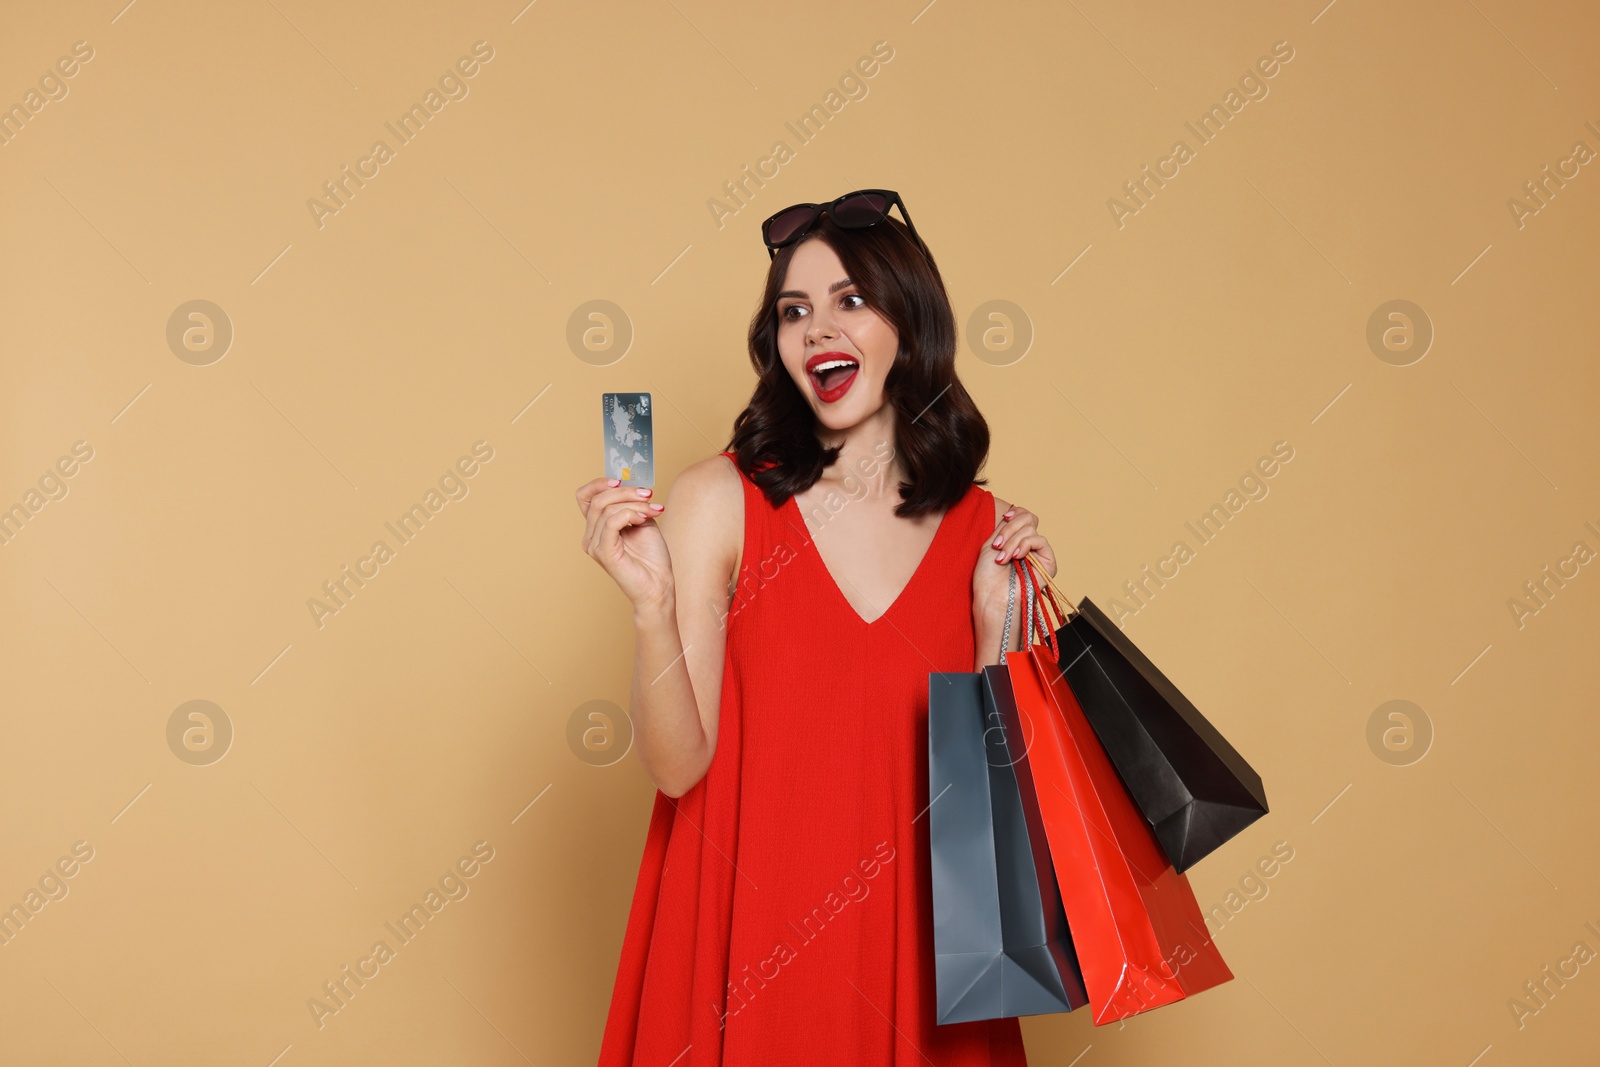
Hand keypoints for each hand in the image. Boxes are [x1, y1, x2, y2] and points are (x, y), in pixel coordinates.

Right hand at [576, 477, 673, 614]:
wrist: (659, 586)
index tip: (622, 481)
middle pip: (598, 499)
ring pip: (606, 508)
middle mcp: (590, 537)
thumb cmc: (651, 558)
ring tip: (653, 510)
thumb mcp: (641, 521)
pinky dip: (630, 514)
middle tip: (648, 494)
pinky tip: (644, 519)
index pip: (585, 497)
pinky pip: (611, 522)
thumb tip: (630, 485)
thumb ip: (631, 504)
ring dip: (635, 504)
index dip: (599, 483)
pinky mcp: (604, 553)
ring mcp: (594, 546)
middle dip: (626, 492)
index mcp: (596, 528)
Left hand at [972, 505, 1058, 649]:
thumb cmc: (988, 576)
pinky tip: (1016, 558)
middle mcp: (1029, 545)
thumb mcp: (993, 543)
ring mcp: (1039, 553)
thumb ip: (1006, 527)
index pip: (1023, 515)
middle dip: (1010, 529)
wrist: (992, 596)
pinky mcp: (1048, 562)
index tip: (1004, 518)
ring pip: (1030, 529)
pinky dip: (1025, 545)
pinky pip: (1040, 540)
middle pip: (1028, 519)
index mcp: (1016, 539)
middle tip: (997, 546)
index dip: (1015, 513)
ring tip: (1002, 558)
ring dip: (1013, 542)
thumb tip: (1014, 510)